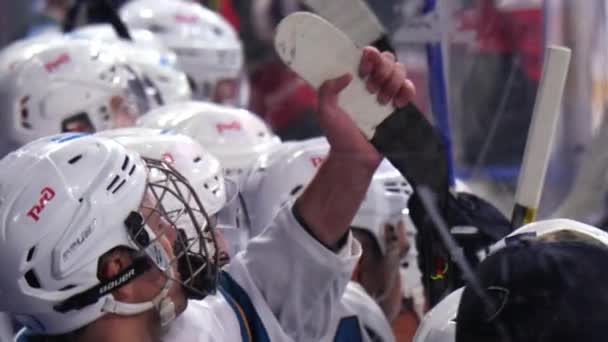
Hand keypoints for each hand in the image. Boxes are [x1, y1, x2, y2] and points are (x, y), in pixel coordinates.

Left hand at [317, 47, 415, 165]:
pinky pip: (410, 88)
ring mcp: (388, 93)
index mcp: (355, 79)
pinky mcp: (400, 106)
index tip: (361, 71)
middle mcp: (373, 82)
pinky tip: (397, 104)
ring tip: (381, 101)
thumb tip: (347, 75)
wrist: (354, 157)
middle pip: (388, 58)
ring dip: (392, 81)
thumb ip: (327, 90)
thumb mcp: (325, 111)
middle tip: (371, 89)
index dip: (369, 56)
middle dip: (381, 69)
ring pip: (400, 70)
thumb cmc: (338, 135)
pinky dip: (407, 91)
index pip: (368, 55)